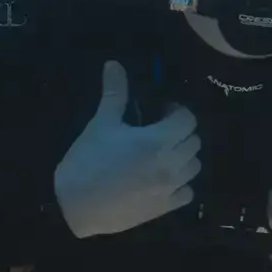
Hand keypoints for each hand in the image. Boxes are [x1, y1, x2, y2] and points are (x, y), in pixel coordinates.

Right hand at [54, 61, 199, 238]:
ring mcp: (170, 188)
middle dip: (181, 132)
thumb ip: (115, 94)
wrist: (77, 206)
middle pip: (194, 142)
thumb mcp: (101, 124)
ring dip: (184, 156)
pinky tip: (164, 178)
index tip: (161, 111)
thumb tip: (114, 64)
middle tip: (160, 130)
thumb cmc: (88, 161)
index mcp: (158, 141)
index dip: (177, 111)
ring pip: (194, 167)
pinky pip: (188, 192)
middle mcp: (171, 164)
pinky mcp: (164, 207)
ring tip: (164, 153)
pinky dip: (181, 183)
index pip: (188, 119)